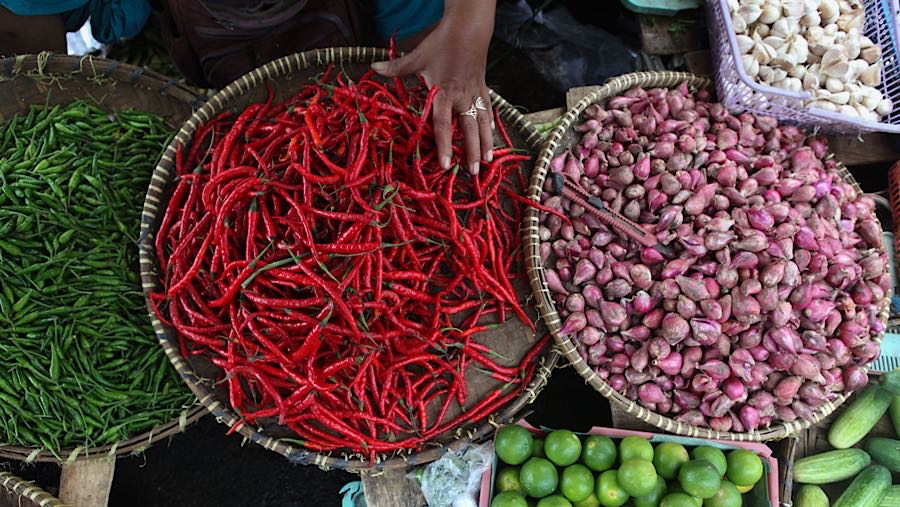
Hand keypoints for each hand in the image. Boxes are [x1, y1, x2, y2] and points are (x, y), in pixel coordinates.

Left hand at [371, 0, 496, 173]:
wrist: (468, 29)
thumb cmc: (441, 44)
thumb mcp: (417, 57)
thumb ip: (396, 67)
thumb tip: (374, 67)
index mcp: (444, 92)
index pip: (443, 124)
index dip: (443, 145)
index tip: (445, 164)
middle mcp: (461, 97)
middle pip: (468, 129)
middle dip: (471, 151)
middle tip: (473, 172)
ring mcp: (475, 93)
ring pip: (482, 123)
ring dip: (486, 142)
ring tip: (488, 160)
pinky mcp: (483, 88)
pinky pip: (488, 109)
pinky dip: (490, 123)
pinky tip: (491, 136)